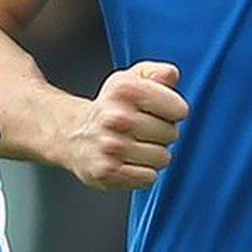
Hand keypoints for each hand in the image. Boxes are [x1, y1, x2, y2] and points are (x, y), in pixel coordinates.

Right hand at [64, 61, 187, 189]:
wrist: (72, 134)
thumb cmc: (111, 107)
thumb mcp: (130, 80)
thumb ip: (156, 73)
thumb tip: (171, 74)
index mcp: (124, 89)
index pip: (179, 109)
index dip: (172, 111)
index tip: (156, 111)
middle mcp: (115, 117)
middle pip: (172, 134)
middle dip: (161, 134)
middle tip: (141, 131)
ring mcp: (110, 145)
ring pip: (162, 158)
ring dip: (152, 155)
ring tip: (133, 147)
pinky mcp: (106, 171)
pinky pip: (148, 177)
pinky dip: (142, 173)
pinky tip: (127, 162)